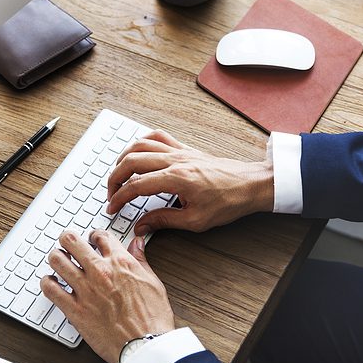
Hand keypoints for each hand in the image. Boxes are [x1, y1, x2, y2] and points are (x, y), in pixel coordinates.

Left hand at [41, 230, 174, 362]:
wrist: (146, 345)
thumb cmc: (152, 318)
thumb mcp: (153, 282)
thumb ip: (140, 260)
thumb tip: (136, 244)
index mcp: (120, 262)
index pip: (100, 236)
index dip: (94, 235)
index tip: (92, 239)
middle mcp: (100, 271)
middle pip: (71, 241)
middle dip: (68, 239)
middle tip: (68, 244)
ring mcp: (85, 290)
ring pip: (57, 260)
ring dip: (56, 258)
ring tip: (59, 261)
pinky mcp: (75, 310)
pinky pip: (50, 289)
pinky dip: (47, 283)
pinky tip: (51, 283)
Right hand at [107, 130, 273, 234]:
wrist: (251, 185)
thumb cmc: (229, 202)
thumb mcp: (195, 220)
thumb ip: (164, 221)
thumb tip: (142, 226)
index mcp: (176, 179)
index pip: (136, 186)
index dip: (119, 198)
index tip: (112, 208)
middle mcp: (175, 160)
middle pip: (132, 161)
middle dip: (115, 178)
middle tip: (111, 194)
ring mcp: (180, 151)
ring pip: (141, 145)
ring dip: (124, 158)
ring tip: (118, 174)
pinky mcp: (186, 149)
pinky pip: (158, 136)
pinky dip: (143, 141)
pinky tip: (138, 151)